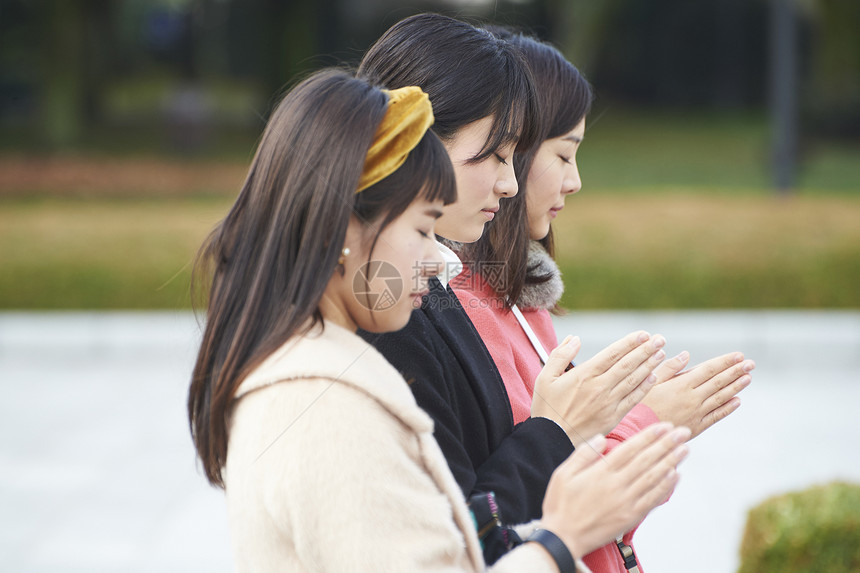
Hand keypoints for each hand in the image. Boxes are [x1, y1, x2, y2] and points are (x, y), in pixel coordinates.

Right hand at [531, 331, 665, 446]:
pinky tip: (654, 378)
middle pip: (627, 364)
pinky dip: (645, 387)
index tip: (643, 334)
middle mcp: (599, 387)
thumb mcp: (545, 377)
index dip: (630, 343)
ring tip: (661, 353)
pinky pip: (633, 399)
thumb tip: (574, 338)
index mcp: (584, 375)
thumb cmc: (547, 408)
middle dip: (646, 350)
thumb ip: (560, 355)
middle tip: (660, 339)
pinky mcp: (613, 417)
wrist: (552, 440)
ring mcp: (608, 403)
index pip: (612, 353)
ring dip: (649, 365)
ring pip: (634, 380)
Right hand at [540, 422, 690, 557]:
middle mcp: (617, 486)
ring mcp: (626, 502)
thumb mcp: (563, 474)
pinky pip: (653, 500)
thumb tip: (601, 438)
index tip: (665, 426)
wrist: (563, 538)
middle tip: (683, 432)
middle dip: (667, 444)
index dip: (650, 436)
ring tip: (685, 450)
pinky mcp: (630, 517)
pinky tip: (675, 476)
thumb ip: (583, 454)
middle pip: (647, 461)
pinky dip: (666, 487)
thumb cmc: (561, 504)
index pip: (631, 449)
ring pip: (654, 478)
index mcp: (600, 472)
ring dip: (671, 462)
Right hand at [642, 351, 754, 438]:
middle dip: (736, 371)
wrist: (638, 431)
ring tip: (748, 378)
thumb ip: (670, 368)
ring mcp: (696, 413)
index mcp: (681, 385)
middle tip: (751, 364)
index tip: (739, 356)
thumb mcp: (651, 382)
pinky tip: (737, 401)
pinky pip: (716, 416)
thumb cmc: (641, 404)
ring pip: (721, 398)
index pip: (709, 370)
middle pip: (719, 382)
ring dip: (736, 387)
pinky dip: (727, 408)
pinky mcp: (696, 426)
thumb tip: (687, 354)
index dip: (725, 362)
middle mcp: (693, 398)